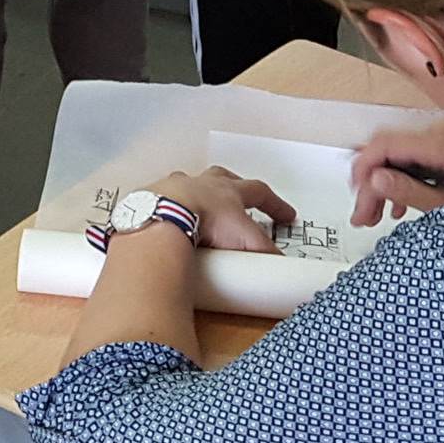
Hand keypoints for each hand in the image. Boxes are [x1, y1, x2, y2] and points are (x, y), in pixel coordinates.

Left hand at [148, 169, 292, 253]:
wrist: (167, 217)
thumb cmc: (207, 220)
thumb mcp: (245, 240)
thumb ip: (265, 252)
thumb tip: (281, 264)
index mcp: (229, 191)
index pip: (261, 192)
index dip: (276, 204)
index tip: (286, 215)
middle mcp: (204, 184)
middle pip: (224, 177)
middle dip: (235, 186)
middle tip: (240, 199)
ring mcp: (178, 187)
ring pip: (192, 183)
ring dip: (199, 192)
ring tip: (202, 208)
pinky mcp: (157, 198)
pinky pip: (166, 197)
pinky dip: (171, 205)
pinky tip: (171, 217)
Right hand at [350, 122, 443, 224]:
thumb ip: (409, 192)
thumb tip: (376, 179)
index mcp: (438, 143)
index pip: (382, 145)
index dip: (362, 170)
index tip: (356, 197)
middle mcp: (437, 132)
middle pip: (385, 151)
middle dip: (370, 184)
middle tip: (363, 216)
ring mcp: (440, 136)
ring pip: (394, 155)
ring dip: (381, 184)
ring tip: (375, 217)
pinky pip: (409, 157)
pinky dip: (398, 179)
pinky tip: (397, 205)